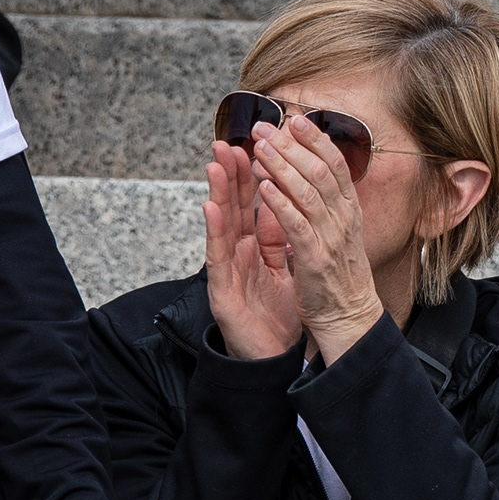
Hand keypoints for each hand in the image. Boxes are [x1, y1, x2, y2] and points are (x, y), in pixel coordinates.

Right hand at [201, 141, 301, 361]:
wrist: (276, 358)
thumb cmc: (280, 314)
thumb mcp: (286, 269)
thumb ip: (280, 239)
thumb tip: (282, 205)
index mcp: (257, 248)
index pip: (253, 205)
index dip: (252, 176)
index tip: (255, 145)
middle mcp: (239, 255)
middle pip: (234, 208)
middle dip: (231, 175)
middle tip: (227, 141)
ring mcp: (228, 271)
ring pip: (221, 226)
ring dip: (218, 194)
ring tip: (216, 164)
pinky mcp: (222, 291)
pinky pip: (218, 258)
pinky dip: (215, 232)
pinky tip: (212, 209)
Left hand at [244, 115, 388, 365]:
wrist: (349, 318)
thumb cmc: (339, 276)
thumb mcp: (340, 233)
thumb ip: (327, 205)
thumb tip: (310, 175)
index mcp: (349, 211)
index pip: (336, 165)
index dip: (316, 140)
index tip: (296, 119)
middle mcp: (344, 220)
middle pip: (320, 171)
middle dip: (292, 146)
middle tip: (265, 127)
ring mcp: (331, 238)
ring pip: (308, 192)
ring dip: (282, 167)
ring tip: (260, 147)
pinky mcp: (315, 259)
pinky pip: (296, 225)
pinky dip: (279, 203)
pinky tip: (262, 187)